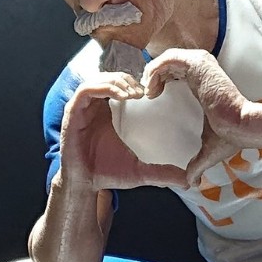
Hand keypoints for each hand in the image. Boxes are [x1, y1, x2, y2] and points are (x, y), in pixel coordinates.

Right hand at [60, 73, 188, 189]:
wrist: (86, 184)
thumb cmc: (108, 173)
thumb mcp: (140, 170)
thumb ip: (163, 172)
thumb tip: (188, 182)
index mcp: (109, 112)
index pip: (121, 85)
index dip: (136, 83)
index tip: (152, 92)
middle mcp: (95, 106)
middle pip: (110, 77)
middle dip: (128, 79)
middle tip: (144, 91)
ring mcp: (83, 107)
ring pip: (99, 79)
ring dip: (117, 81)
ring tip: (134, 93)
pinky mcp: (73, 111)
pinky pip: (86, 90)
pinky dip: (103, 88)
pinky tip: (120, 96)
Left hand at [142, 49, 247, 188]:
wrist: (242, 128)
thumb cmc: (229, 136)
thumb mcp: (207, 149)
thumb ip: (196, 162)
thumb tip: (192, 183)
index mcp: (201, 81)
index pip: (174, 71)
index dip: (159, 80)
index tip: (150, 98)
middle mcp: (201, 67)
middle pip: (167, 62)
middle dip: (151, 76)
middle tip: (144, 96)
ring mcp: (200, 63)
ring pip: (165, 58)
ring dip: (151, 73)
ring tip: (146, 93)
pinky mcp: (198, 63)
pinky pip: (168, 59)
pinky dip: (155, 71)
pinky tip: (151, 89)